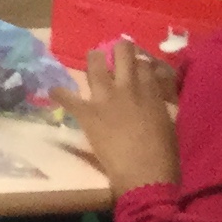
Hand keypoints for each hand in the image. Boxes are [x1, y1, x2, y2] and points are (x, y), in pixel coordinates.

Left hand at [51, 40, 181, 195]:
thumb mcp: (168, 122)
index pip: (144, 64)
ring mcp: (105, 97)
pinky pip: (68, 97)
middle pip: (123, 53)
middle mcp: (128, 87)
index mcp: (151, 92)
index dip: (140, 62)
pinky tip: (53, 90)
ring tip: (92, 59)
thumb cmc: (163, 153)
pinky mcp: (87, 112)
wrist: (144, 172)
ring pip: (95, 65)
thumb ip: (157, 105)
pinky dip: (59, 93)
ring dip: (93, 59)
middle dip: (119, 48)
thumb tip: (153, 99)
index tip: (137, 64)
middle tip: (116, 50)